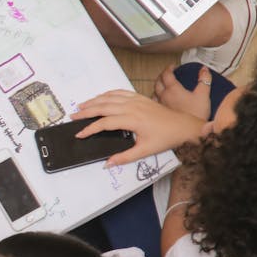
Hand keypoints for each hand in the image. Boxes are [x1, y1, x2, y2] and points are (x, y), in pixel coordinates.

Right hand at [71, 90, 205, 165]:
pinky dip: (107, 94)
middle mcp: (132, 107)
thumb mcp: (145, 151)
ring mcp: (135, 100)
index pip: (104, 123)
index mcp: (132, 120)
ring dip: (94, 100)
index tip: (80, 134)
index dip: (90, 129)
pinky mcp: (139, 97)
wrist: (183, 126)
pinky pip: (119, 92)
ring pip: (109, 97)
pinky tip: (100, 97)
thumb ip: (124, 157)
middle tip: (73, 116)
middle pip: (103, 106)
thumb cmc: (166, 138)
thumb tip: (107, 164)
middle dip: (86, 111)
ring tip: (82, 106)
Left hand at [153, 64, 212, 119]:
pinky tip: (160, 100)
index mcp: (173, 89)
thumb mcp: (204, 94)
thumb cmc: (196, 114)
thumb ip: (204, 79)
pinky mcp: (160, 114)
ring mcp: (161, 105)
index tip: (172, 66)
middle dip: (161, 76)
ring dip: (157, 87)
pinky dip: (156, 98)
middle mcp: (164, 96)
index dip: (169, 68)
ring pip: (153, 92)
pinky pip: (154, 103)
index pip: (166, 74)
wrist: (191, 131)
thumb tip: (204, 70)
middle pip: (157, 82)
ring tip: (162, 86)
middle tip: (166, 74)